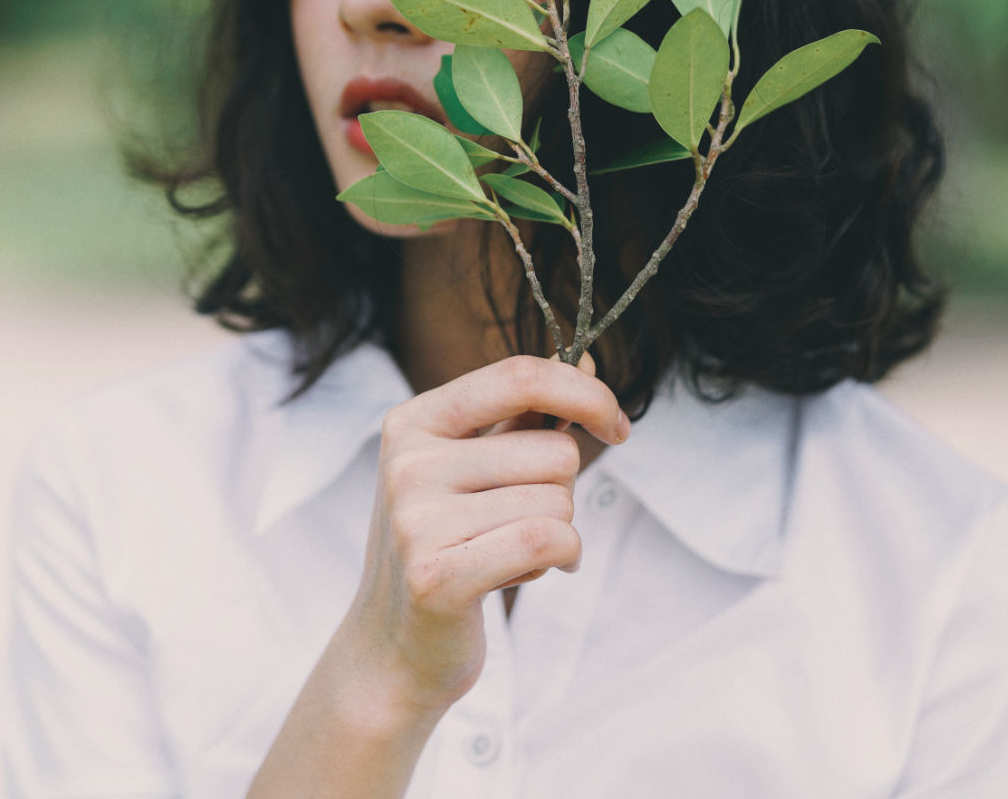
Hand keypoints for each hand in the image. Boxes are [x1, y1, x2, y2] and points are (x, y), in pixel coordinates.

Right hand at [329, 352, 628, 721]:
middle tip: (522, 522)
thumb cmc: (447, 547)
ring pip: (557, 502)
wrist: (392, 648)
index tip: (615, 423)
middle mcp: (408, 463)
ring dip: (557, 533)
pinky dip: (562, 558)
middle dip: (563, 492)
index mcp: (414, 422)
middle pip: (555, 450)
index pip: (519, 377)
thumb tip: (589, 358)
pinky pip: (548, 541)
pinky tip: (530, 571)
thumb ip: (526, 415)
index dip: (585, 393)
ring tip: (509, 553)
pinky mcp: (437, 577)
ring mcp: (417, 520)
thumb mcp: (474, 469)